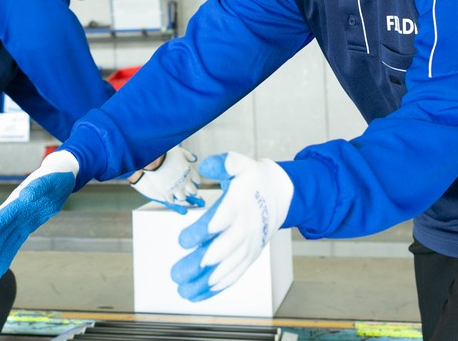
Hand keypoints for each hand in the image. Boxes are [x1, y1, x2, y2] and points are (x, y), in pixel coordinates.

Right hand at [0, 150, 78, 282]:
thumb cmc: (56, 176)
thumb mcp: (52, 180)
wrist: (60, 177)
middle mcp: (13, 212)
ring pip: (4, 242)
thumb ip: (39, 187)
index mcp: (17, 202)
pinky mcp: (25, 226)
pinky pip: (13, 243)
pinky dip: (6, 256)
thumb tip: (26, 195)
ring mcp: (18, 220)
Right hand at [130, 146, 205, 213]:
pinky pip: (171, 200)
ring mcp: (176, 188)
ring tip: (181, 197)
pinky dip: (171, 200)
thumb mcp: (179, 151)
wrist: (153, 159)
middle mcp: (184, 181)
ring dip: (182, 197)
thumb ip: (188, 155)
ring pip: (182, 197)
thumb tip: (194, 159)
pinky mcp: (166, 192)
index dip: (195, 182)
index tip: (194, 183)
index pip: (196, 180)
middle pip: (192, 191)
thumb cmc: (166, 153)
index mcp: (189, 171)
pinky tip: (170, 199)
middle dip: (192, 192)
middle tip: (191, 193)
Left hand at [170, 152, 292, 301]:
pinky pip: (234, 274)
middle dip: (199, 264)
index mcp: (240, 204)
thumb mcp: (240, 163)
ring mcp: (249, 245)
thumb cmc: (253, 179)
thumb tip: (207, 165)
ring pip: (227, 267)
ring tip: (182, 290)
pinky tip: (198, 294)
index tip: (183, 241)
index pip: (222, 220)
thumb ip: (224, 163)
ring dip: (205, 281)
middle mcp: (245, 228)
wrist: (280, 195)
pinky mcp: (250, 256)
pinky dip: (217, 287)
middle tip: (177, 273)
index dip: (203, 231)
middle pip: (222, 249)